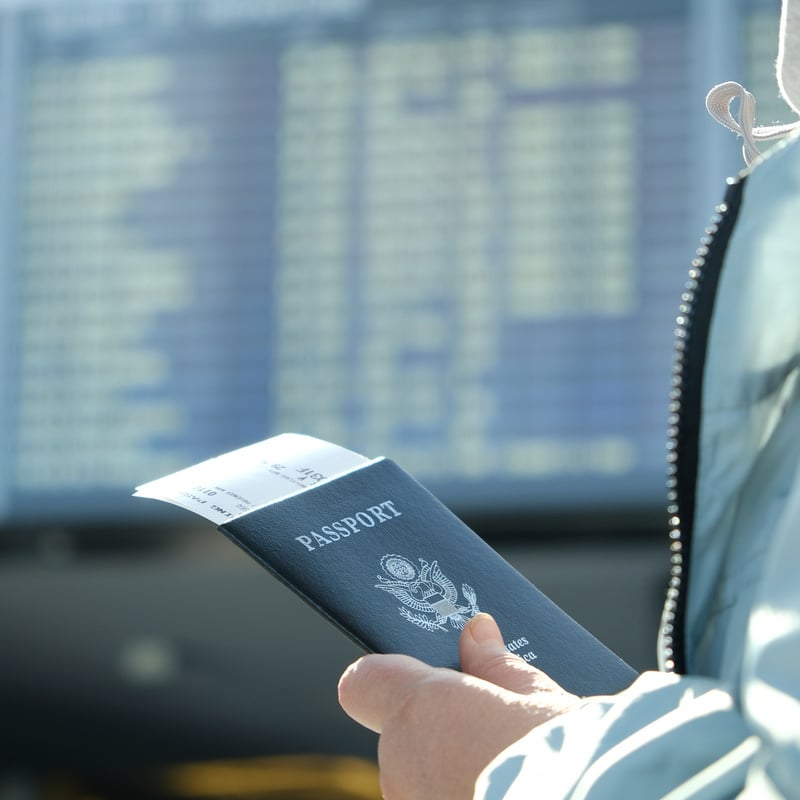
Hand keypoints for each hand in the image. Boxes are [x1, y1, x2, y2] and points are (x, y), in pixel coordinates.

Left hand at [337, 613, 580, 799]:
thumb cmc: (571, 759)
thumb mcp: (539, 699)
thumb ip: (497, 665)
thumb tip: (478, 632)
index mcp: (420, 709)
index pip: (366, 681)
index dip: (391, 679)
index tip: (427, 680)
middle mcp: (401, 766)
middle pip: (404, 736)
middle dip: (441, 731)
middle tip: (493, 733)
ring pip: (419, 780)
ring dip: (451, 772)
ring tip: (510, 775)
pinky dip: (460, 797)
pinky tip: (508, 794)